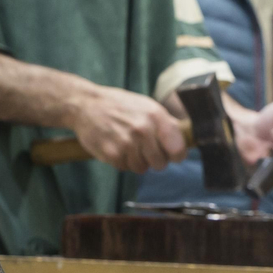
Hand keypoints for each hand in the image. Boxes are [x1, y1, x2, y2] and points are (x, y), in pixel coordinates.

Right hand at [67, 84, 188, 173]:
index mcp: (155, 116)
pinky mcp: (112, 154)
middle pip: (160, 163)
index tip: (173, 154)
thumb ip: (165, 123)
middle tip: (144, 148)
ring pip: (142, 168)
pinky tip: (116, 146)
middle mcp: (143, 129)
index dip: (177, 155)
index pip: (178, 148)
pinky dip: (122, 161)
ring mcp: (127, 143)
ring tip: (127, 144)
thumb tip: (186, 141)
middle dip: (154, 159)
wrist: (86, 104)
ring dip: (137, 160)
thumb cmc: (119, 105)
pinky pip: (126, 168)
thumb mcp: (146, 106)